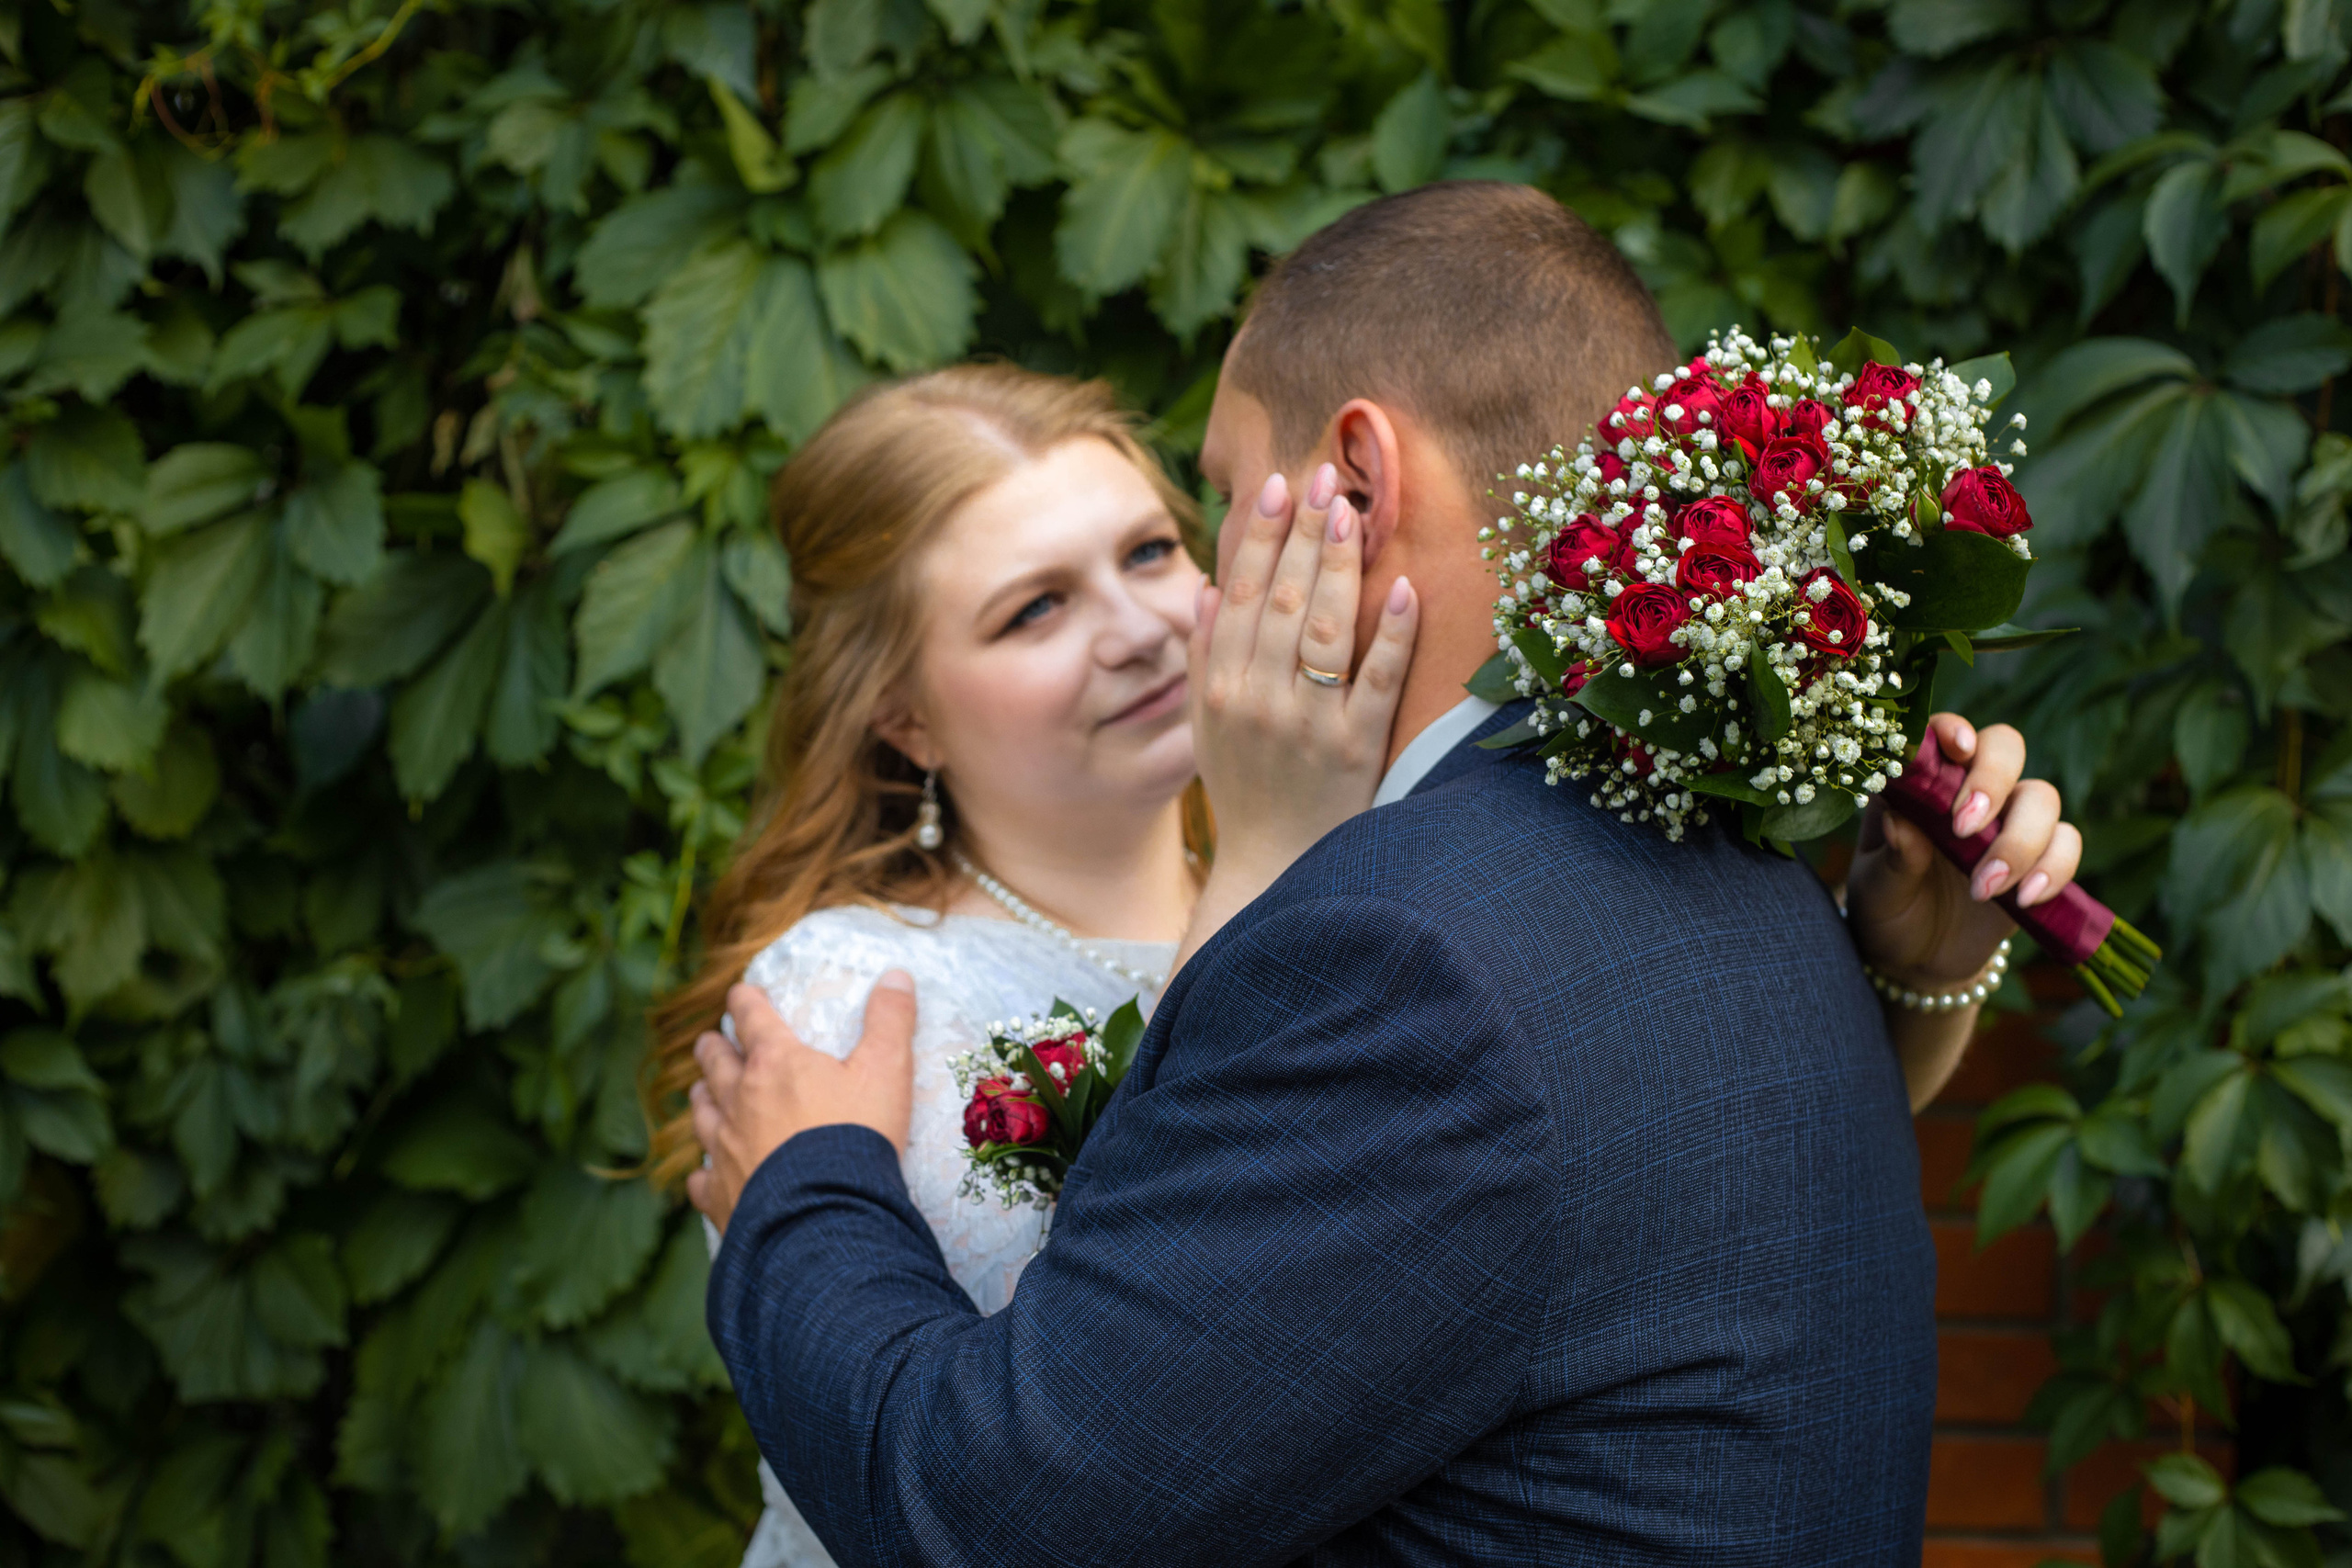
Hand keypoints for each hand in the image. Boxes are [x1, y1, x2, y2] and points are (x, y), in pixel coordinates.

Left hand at [686, 973, 916, 1233]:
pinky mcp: (721, 1194)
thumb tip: (897, 974)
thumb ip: (891, 1021)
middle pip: (715, 1064)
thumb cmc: (856, 1135)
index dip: (745, 1001)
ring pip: (702, 1114)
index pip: (752, 1018)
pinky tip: (705, 1175)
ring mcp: (725, 1149)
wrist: (827, 1215)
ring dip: (703, 1099)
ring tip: (703, 1093)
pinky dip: (703, 1174)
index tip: (741, 992)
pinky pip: (702, 1180)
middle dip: (714, 1048)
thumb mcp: (886, 1071)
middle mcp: (739, 1100)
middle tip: (711, 1041)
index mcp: (775, 1064)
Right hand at [1189, 463, 1418, 884]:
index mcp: (1221, 689)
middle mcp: (1259, 701)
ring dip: (1338, 566)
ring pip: (1325, 630)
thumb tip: (1210, 587)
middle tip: (1324, 475)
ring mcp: (1309, 724)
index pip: (1241, 594)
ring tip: (1352, 512)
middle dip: (1302, 533)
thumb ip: (1205, 656)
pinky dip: (1391, 634)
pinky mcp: (1357, 749)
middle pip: (1283, 600)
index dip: (1259, 535)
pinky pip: (1378, 681)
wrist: (1274, 871)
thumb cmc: (1244, 791)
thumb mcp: (1205, 729)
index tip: (1278, 485)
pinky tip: (1404, 587)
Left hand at [1846, 714, 2082, 990]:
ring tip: (1981, 889)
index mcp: (1921, 783)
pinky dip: (2053, 868)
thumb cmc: (1887, 910)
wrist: (1917, 959)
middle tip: (1965, 829)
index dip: (1955, 730)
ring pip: (2042, 797)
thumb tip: (1899, 821)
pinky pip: (2067, 844)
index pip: (1945, 734)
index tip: (1957, 750)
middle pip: (2006, 747)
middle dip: (1993, 778)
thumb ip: (1894, 855)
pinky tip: (2023, 900)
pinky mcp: (2041, 859)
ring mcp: (2009, 821)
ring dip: (2019, 840)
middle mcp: (1969, 791)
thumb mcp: (1876, 888)